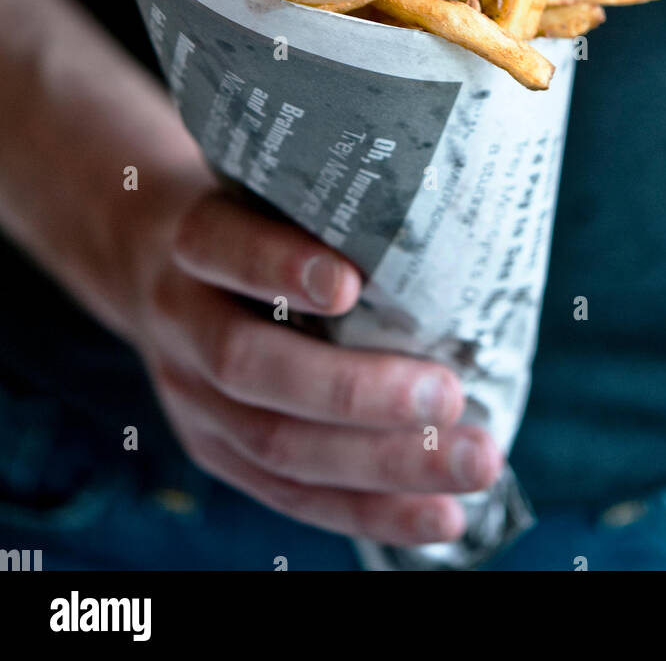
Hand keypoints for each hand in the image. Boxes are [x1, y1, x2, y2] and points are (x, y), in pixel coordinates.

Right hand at [129, 184, 501, 546]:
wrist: (153, 263)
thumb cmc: (252, 215)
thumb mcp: (268, 189)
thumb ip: (334, 208)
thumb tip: (461, 224)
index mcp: (194, 240)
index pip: (222, 247)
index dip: (277, 268)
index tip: (349, 282)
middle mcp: (183, 319)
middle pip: (250, 367)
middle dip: (356, 392)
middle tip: (448, 394)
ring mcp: (191, 396)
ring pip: (276, 445)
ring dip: (383, 465)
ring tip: (473, 461)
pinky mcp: (214, 450)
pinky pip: (291, 495)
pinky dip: (371, 510)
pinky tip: (442, 516)